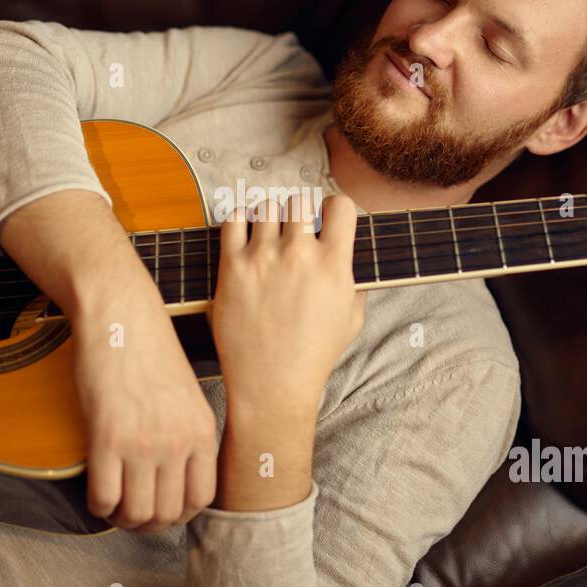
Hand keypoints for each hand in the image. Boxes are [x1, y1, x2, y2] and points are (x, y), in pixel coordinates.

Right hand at [0, 190, 218, 533]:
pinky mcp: (107, 436)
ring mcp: (143, 441)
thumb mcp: (186, 393)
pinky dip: (99, 505)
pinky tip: (96, 490)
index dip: (179, 514)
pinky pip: (104, 497)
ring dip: (122, 519)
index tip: (163, 507)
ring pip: (136, 513)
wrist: (121, 314)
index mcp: (202, 431)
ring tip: (113, 504)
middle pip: (168, 514)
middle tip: (131, 511)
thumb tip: (176, 474)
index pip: (202, 500)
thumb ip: (187, 433)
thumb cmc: (149, 349)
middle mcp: (177, 441)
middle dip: (148, 523)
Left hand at [210, 194, 366, 420]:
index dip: (335, 210)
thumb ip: (354, 282)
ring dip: (269, 217)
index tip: (326, 222)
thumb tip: (348, 259)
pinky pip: (232, 220)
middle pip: (299, 200)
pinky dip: (240, 221)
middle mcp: (299, 256)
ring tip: (268, 237)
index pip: (340, 205)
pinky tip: (245, 236)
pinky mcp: (232, 268)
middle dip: (299, 212)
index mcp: (333, 266)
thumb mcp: (352, 320)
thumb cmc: (313, 356)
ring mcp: (263, 259)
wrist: (272, 385)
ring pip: (266, 206)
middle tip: (294, 232)